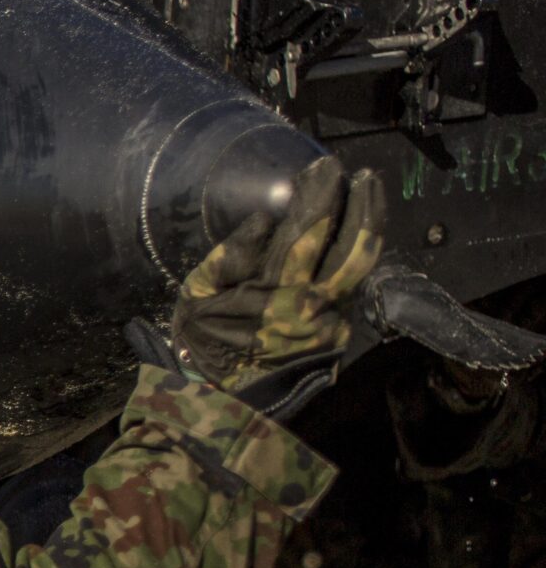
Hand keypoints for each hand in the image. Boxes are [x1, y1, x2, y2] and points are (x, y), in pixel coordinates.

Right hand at [171, 154, 384, 407]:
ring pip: (362, 266)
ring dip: (370, 225)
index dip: (319, 196)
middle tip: (359, 174)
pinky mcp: (339, 333)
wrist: (224, 399)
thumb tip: (263, 221)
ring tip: (368, 192)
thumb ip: (229, 256)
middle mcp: (313, 306)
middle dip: (361, 203)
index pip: (307, 232)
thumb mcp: (197, 295)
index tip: (323, 168)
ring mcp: (332, 321)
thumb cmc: (203, 341)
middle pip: (352, 246)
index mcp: (275, 292)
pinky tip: (352, 233)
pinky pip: (352, 285)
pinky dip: (355, 255)